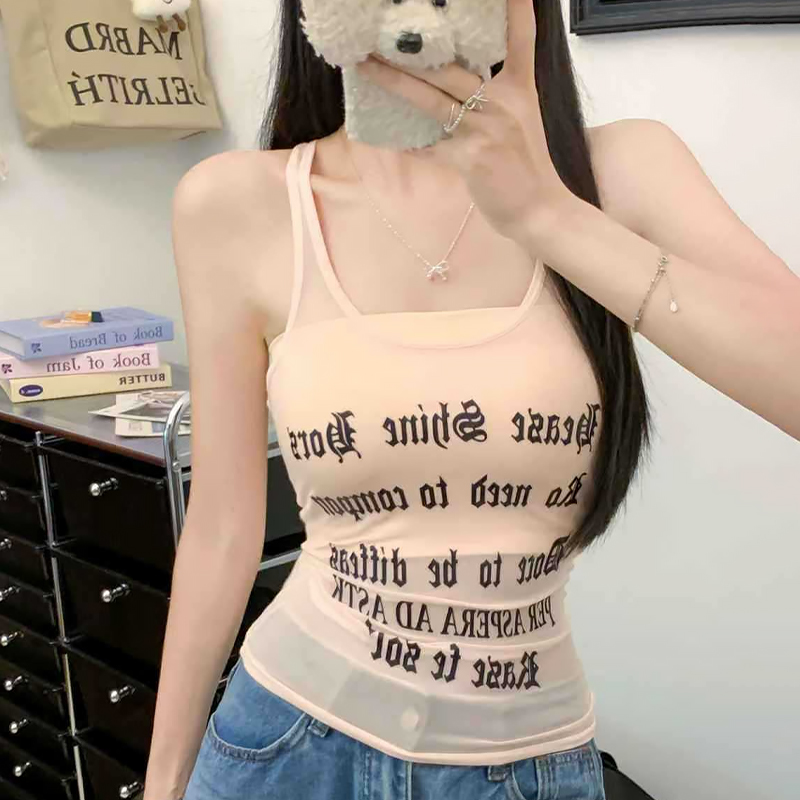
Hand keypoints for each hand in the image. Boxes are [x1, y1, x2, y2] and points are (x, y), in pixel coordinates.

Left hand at [354, 0, 572, 243]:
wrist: (539, 210)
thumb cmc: (526, 166)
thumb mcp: (521, 119)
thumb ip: (493, 96)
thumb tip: (454, 80)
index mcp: (520, 89)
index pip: (521, 38)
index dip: (516, 8)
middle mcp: (503, 103)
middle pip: (450, 68)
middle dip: (411, 51)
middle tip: (379, 35)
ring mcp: (485, 132)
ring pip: (432, 100)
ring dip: (394, 82)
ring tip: (365, 66)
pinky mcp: (470, 160)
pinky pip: (430, 146)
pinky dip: (409, 141)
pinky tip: (388, 134)